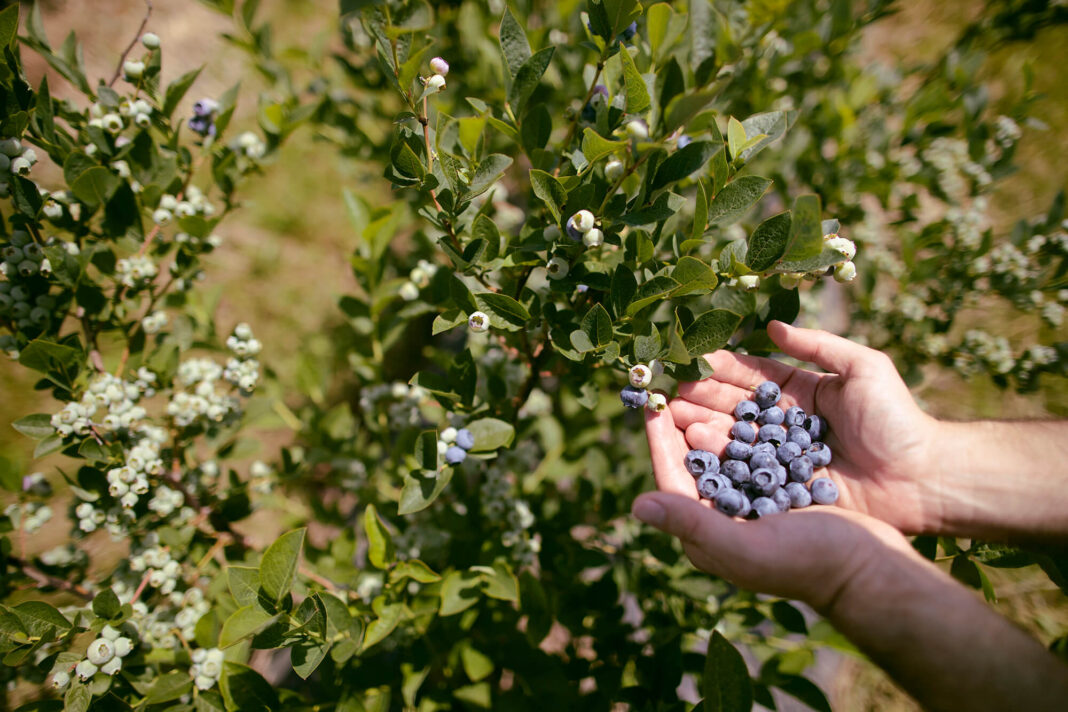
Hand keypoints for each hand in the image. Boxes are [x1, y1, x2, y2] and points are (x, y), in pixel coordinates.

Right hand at [664, 320, 943, 533]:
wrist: (924, 479)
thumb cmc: (897, 419)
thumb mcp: (864, 368)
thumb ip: (820, 346)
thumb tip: (774, 326)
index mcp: (803, 392)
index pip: (752, 376)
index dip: (720, 369)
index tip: (688, 362)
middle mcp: (786, 424)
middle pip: (734, 407)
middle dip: (699, 399)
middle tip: (667, 394)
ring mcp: (783, 457)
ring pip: (734, 439)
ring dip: (702, 428)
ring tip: (672, 421)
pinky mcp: (786, 489)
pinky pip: (747, 473)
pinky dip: (720, 463)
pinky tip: (695, 453)